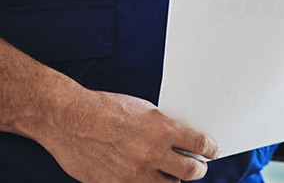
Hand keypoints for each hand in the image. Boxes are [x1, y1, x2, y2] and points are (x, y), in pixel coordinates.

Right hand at [38, 90, 217, 182]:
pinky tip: (147, 178)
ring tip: (171, 173)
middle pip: (191, 171)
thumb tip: (181, 141)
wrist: (68, 119)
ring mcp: (133, 173)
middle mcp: (151, 153)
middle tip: (197, 166)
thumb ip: (165, 128)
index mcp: (162, 129)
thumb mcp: (145, 110)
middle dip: (198, 169)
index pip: (201, 144)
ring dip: (173, 179)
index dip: (212, 149)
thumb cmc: (105, 109)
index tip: (213, 151)